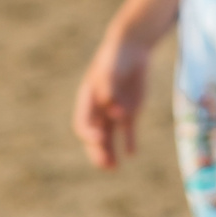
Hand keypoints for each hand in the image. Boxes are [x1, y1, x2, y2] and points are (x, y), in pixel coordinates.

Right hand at [73, 36, 151, 170]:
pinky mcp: (130, 111)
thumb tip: (114, 113)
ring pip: (110, 137)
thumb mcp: (111, 69)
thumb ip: (110, 89)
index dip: (89, 133)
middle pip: (95, 135)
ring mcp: (114, 110)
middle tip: (105, 165)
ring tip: (113, 168)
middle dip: (98, 151)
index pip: (83, 123)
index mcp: (88, 98)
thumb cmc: (117, 56)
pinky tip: (131, 153)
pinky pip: (128, 131)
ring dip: (110, 152)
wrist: (132, 48)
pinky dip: (129, 142)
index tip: (99, 138)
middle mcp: (99, 108)